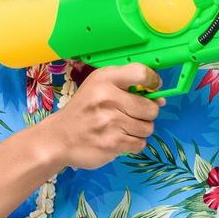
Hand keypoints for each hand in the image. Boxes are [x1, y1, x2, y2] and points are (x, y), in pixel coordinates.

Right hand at [34, 63, 162, 169]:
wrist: (58, 138)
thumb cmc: (84, 110)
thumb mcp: (99, 87)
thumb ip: (130, 87)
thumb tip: (161, 100)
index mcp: (104, 79)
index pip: (142, 73)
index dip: (153, 82)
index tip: (152, 89)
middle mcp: (107, 98)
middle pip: (151, 108)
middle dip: (147, 114)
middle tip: (132, 115)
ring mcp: (110, 122)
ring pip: (147, 128)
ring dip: (139, 130)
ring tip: (122, 128)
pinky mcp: (112, 144)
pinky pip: (140, 144)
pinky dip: (133, 143)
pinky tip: (119, 139)